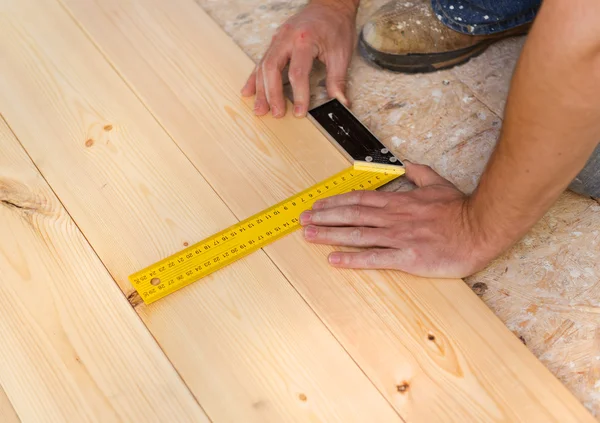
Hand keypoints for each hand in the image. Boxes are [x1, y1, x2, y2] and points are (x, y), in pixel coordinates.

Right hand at [241, 0, 356, 117]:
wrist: (330, 5)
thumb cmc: (336, 26)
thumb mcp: (341, 53)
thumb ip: (338, 79)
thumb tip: (341, 102)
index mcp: (305, 40)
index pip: (297, 72)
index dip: (298, 95)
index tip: (299, 112)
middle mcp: (287, 38)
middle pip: (272, 69)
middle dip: (272, 94)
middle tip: (276, 114)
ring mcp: (278, 39)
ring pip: (263, 66)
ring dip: (260, 90)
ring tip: (260, 109)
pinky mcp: (274, 42)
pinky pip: (261, 61)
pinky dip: (254, 78)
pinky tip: (248, 92)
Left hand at [299, 163, 497, 277]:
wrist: (480, 229)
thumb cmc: (460, 210)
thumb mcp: (439, 183)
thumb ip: (420, 174)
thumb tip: (408, 164)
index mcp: (400, 201)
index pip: (360, 199)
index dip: (336, 202)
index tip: (319, 204)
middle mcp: (394, 218)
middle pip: (352, 215)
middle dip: (325, 216)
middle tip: (303, 219)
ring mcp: (399, 238)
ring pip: (358, 234)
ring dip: (331, 234)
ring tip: (309, 235)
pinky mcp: (408, 257)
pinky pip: (375, 258)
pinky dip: (353, 259)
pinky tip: (334, 259)